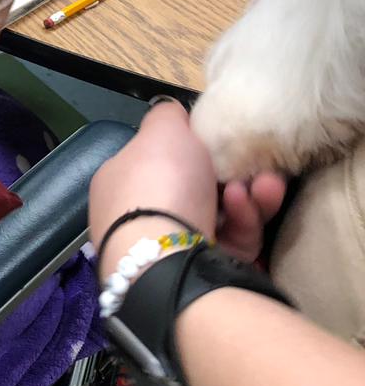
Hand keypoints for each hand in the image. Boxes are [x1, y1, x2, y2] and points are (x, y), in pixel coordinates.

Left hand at [90, 99, 287, 278]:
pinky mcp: (203, 271)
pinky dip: (245, 218)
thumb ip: (168, 116)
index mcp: (119, 182)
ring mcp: (170, 247)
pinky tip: (250, 202)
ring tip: (266, 183)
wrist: (168, 257)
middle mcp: (140, 216)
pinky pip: (232, 238)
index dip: (187, 147)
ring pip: (221, 212)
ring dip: (247, 194)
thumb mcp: (162, 129)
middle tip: (255, 164)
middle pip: (193, 186)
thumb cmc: (160, 182)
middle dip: (230, 173)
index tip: (217, 137)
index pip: (154, 159)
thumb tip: (173, 114)